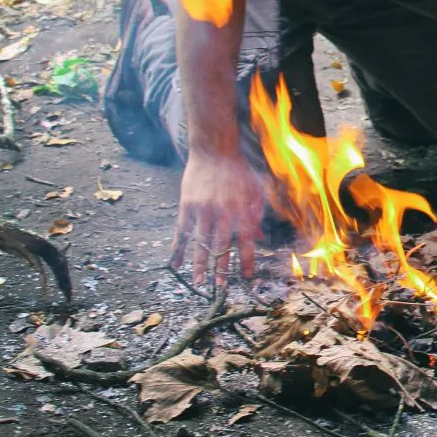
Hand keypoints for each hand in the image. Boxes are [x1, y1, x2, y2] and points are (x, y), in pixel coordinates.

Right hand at [171, 149, 263, 286]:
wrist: (214, 149)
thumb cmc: (238, 170)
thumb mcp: (254, 189)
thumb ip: (257, 214)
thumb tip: (261, 238)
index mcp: (241, 207)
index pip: (246, 239)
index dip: (247, 259)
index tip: (247, 277)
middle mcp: (222, 210)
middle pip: (222, 244)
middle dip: (222, 268)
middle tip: (221, 287)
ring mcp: (202, 208)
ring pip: (201, 242)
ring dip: (200, 264)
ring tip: (199, 282)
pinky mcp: (187, 205)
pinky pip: (182, 232)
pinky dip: (179, 249)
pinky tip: (175, 264)